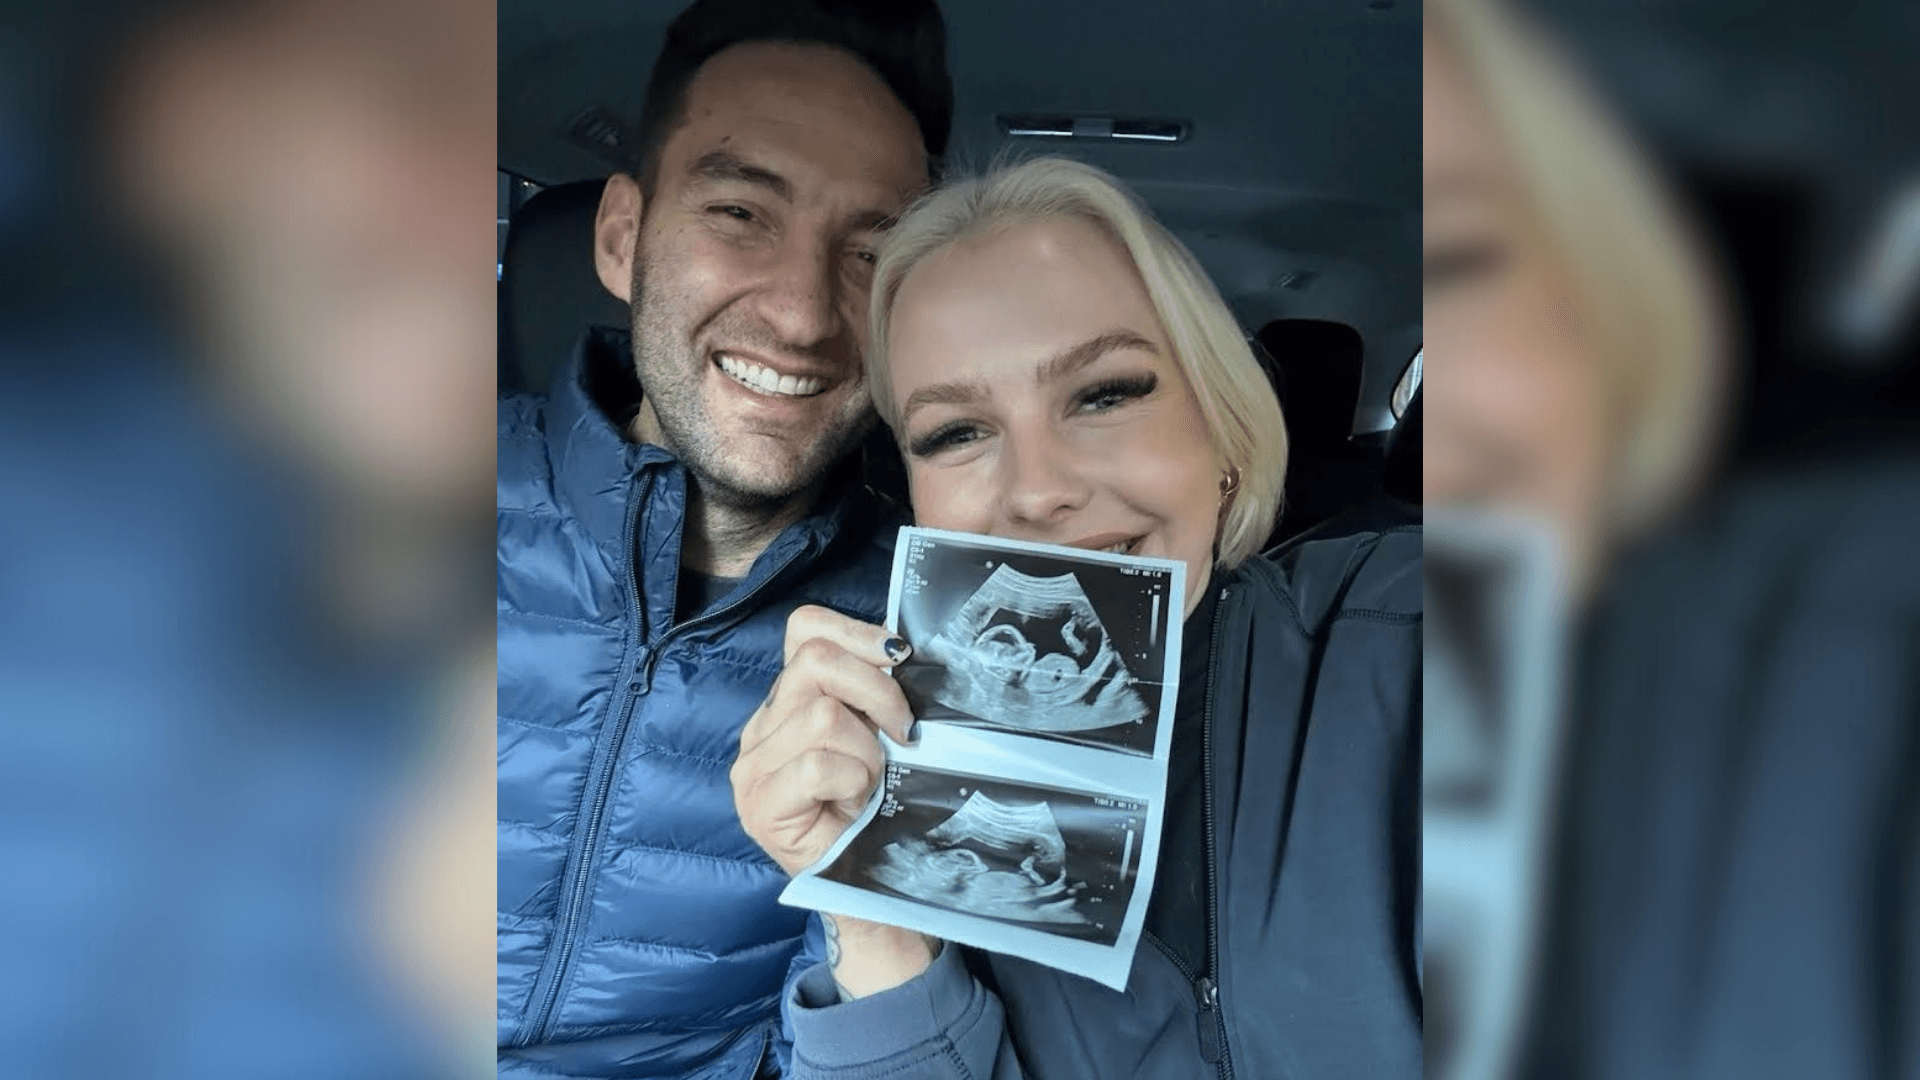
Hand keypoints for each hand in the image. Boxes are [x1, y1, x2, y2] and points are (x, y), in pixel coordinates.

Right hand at [731, 605, 914, 876]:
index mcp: (788, 699)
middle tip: (903, 731)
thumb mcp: (878, 732)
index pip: (805, 627)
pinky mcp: (759, 804)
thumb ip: (873, 689)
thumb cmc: (873, 806)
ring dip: (866, 750)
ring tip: (870, 781)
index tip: (899, 659)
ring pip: (821, 717)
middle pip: (816, 662)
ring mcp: (752, 765)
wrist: (866, 878)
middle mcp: (761, 724)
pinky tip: (851, 803)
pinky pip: (815, 765)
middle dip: (877, 691)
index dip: (857, 632)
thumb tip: (899, 649)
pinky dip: (850, 780)